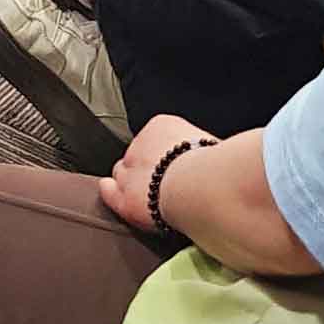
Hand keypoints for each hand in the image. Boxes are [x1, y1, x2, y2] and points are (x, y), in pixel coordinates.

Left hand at [100, 114, 221, 232]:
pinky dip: (109, 192)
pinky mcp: (126, 197)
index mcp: (163, 126)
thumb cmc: (216, 167)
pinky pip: (109, 193)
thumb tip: (209, 159)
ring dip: (131, 182)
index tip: (174, 164)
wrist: (201, 186)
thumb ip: (202, 150)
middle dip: (145, 167)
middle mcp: (141, 144)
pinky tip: (107, 190)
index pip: (156, 138)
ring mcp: (130, 171)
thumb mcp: (212, 145)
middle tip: (161, 181)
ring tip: (143, 192)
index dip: (163, 154)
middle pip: (137, 154)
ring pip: (122, 173)